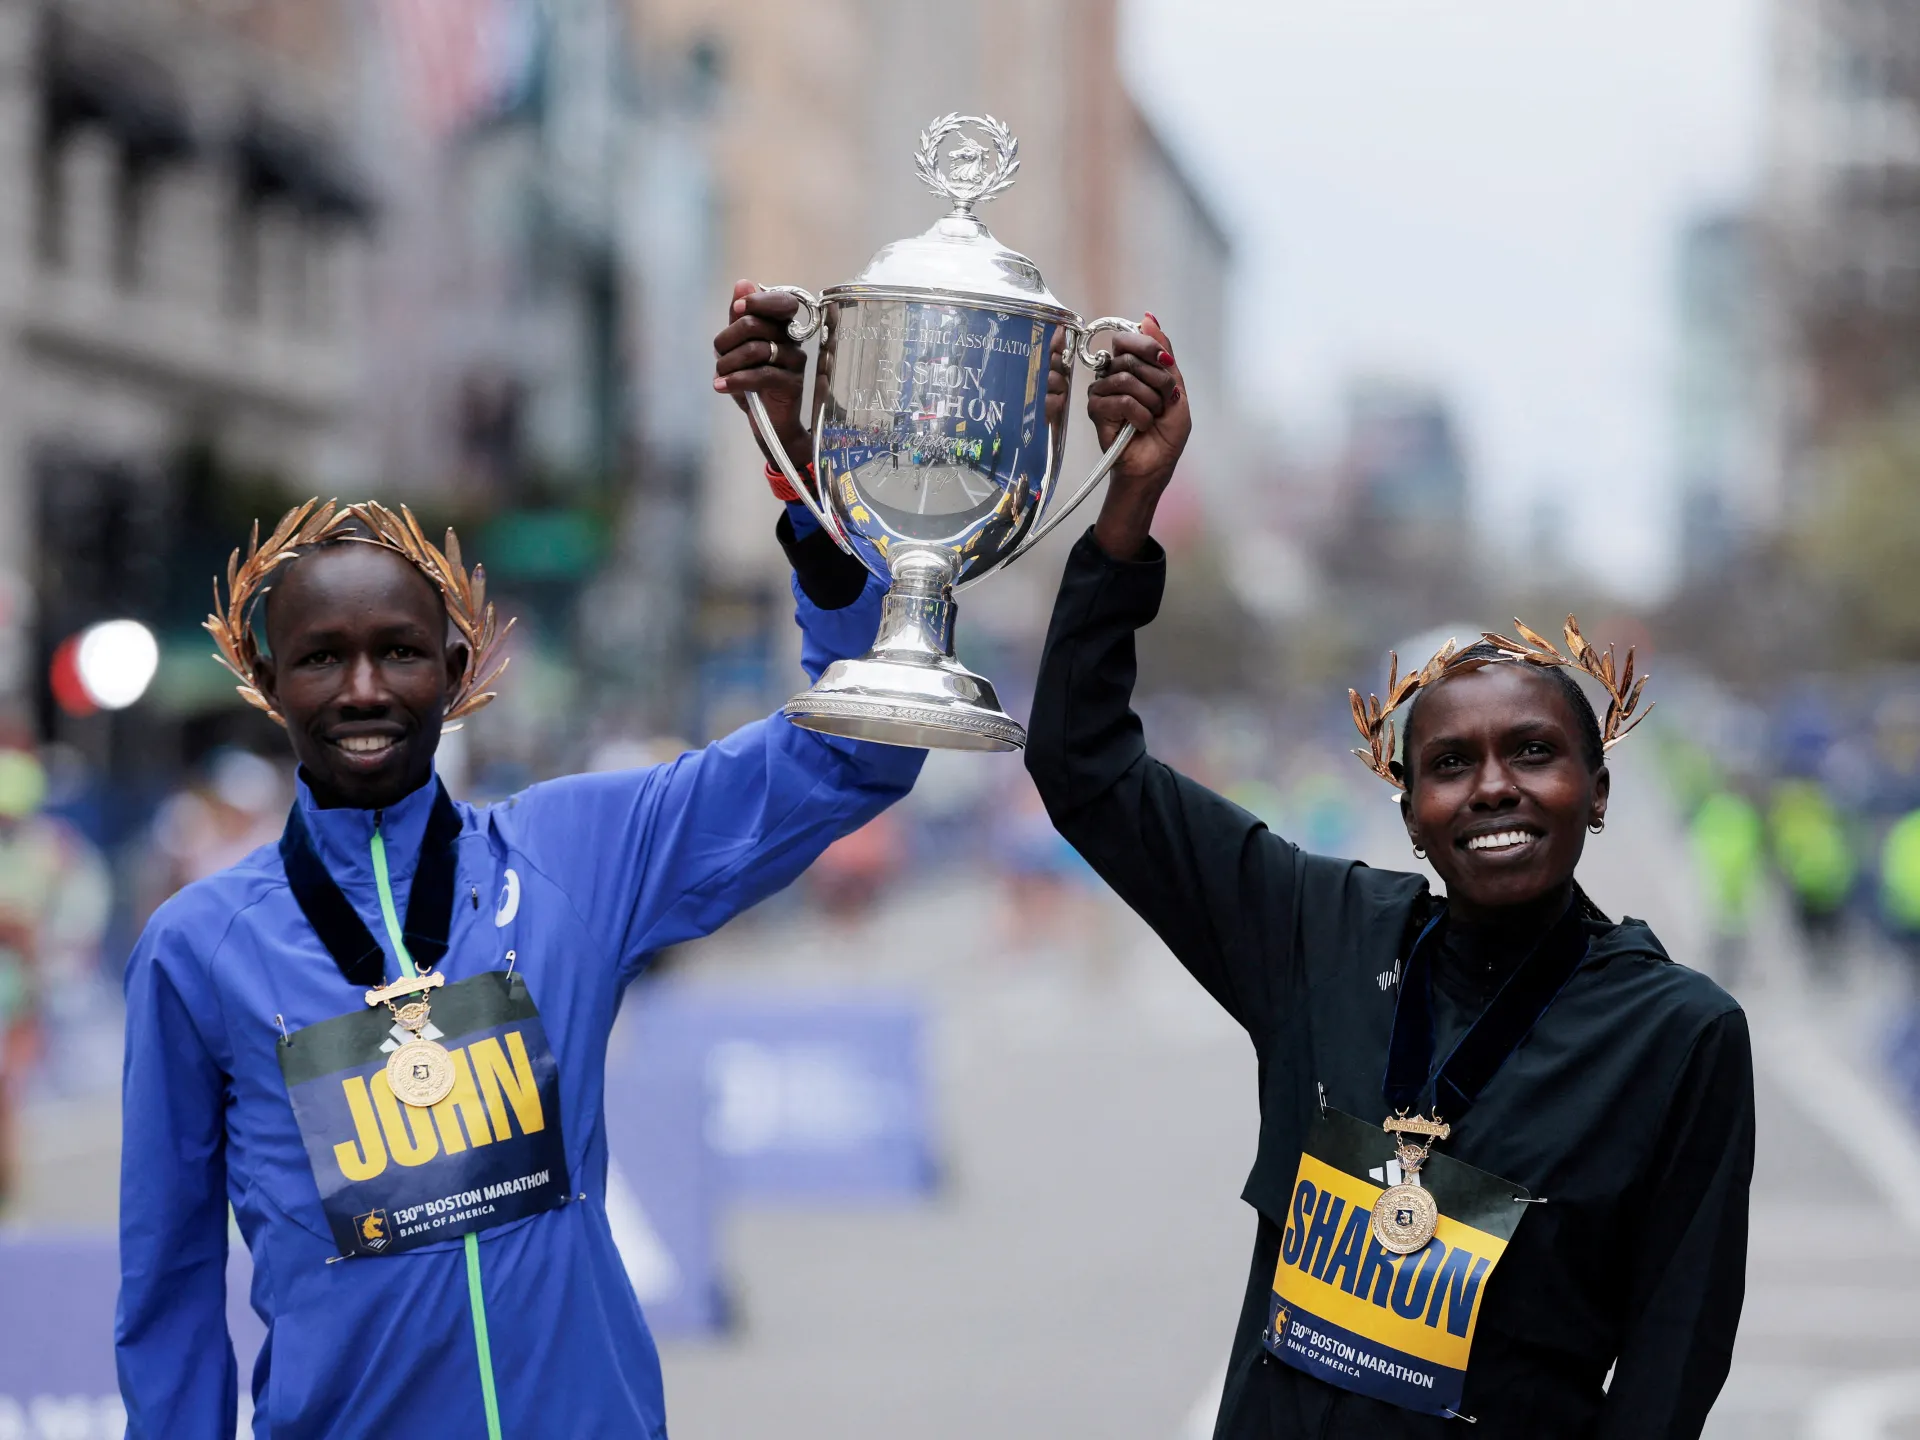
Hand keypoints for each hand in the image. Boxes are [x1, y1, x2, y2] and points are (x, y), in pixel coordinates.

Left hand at [713, 279, 811, 474]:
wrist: (768, 423)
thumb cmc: (754, 383)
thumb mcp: (739, 350)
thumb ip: (739, 318)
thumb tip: (743, 283)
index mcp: (782, 327)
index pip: (782, 301)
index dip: (758, 301)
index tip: (736, 311)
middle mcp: (792, 341)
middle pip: (756, 324)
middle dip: (727, 339)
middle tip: (717, 354)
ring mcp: (795, 363)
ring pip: (755, 350)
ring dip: (727, 363)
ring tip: (719, 375)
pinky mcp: (792, 385)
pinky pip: (760, 375)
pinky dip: (734, 380)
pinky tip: (720, 386)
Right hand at [1087, 315, 1188, 560]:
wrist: (1155, 467)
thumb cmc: (1165, 433)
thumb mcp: (1175, 389)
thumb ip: (1162, 354)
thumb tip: (1147, 318)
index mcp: (1131, 366)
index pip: (1128, 337)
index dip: (1147, 346)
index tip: (1165, 363)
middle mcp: (1113, 375)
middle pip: (1129, 357)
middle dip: (1157, 380)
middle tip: (1164, 402)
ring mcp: (1102, 392)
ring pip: (1125, 377)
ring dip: (1150, 401)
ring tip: (1152, 418)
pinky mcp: (1096, 411)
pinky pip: (1119, 400)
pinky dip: (1138, 415)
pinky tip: (1139, 428)